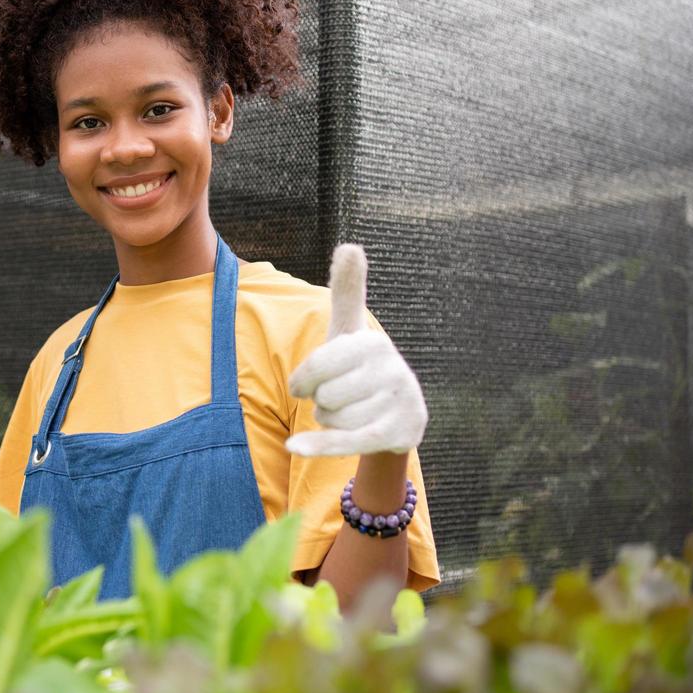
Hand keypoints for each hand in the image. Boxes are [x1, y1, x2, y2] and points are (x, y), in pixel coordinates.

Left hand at [285, 244, 426, 456]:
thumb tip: (350, 245)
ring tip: (352, 413)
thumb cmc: (361, 370)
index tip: (307, 385)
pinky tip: (293, 447)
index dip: (303, 381)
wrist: (398, 416)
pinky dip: (318, 446)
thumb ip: (347, 292)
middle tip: (342, 399)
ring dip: (332, 422)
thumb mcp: (350, 332)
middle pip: (323, 395)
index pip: (315, 366)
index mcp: (373, 342)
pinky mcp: (397, 433)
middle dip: (323, 403)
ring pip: (331, 418)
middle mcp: (392, 368)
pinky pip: (347, 441)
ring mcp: (398, 402)